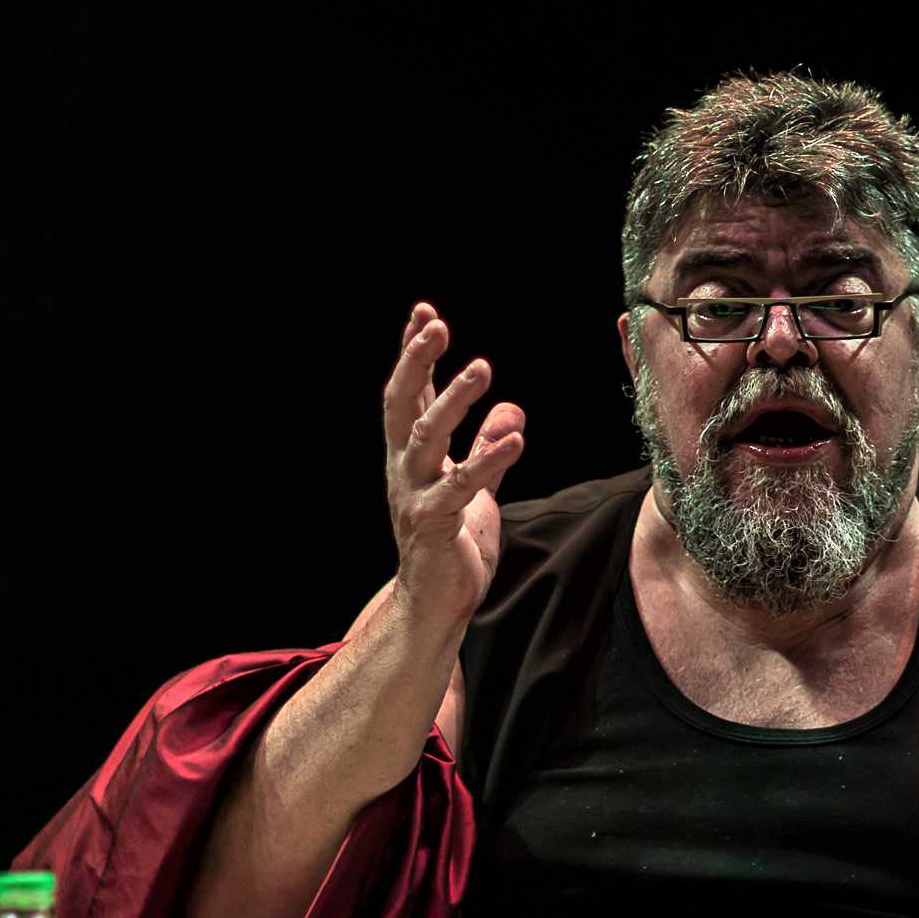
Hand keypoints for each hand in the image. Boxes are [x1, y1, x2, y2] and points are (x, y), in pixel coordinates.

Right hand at [381, 303, 526, 622]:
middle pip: (402, 404)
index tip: (424, 312)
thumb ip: (486, 448)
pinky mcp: (434, 524)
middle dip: (416, 362)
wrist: (437, 606)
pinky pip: (461, 487)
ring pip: (427, 437)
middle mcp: (404, 469)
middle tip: (435, 324)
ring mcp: (415, 495)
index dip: (412, 353)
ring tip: (482, 367)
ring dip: (452, 400)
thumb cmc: (451, 545)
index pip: (407, 393)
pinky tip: (516, 438)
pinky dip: (488, 460)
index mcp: (410, 455)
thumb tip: (511, 408)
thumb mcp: (476, 488)